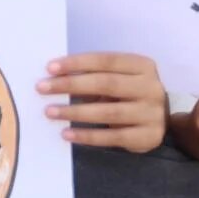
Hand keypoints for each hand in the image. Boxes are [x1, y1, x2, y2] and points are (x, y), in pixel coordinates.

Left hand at [37, 52, 166, 151]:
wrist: (156, 121)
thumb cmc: (126, 93)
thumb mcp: (115, 78)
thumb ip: (92, 76)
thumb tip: (53, 77)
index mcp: (142, 66)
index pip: (106, 60)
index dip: (77, 63)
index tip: (50, 68)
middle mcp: (152, 88)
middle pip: (106, 84)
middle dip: (71, 85)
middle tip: (42, 88)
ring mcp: (153, 114)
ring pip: (109, 112)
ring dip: (75, 112)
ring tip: (50, 111)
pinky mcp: (148, 137)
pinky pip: (113, 137)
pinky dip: (88, 136)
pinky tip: (67, 134)